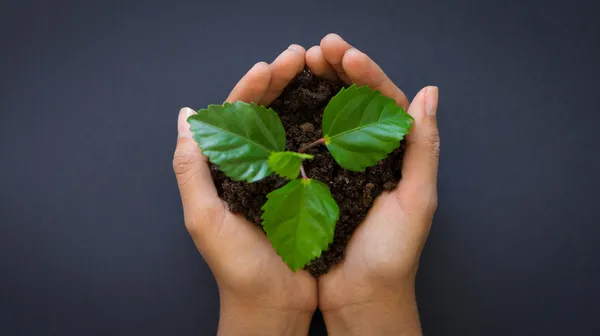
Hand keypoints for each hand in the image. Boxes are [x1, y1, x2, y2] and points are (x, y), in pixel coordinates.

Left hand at [173, 45, 315, 335]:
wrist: (273, 304)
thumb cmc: (236, 268)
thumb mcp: (204, 218)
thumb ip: (191, 168)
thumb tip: (186, 116)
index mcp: (226, 168)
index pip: (235, 117)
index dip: (250, 88)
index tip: (270, 67)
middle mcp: (253, 167)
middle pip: (264, 113)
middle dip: (279, 82)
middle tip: (300, 56)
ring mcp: (281, 176)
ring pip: (291, 125)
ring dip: (302, 96)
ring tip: (320, 70)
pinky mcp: (307, 189)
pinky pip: (314, 151)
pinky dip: (323, 127)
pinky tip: (336, 108)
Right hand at [306, 34, 439, 334]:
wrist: (358, 296)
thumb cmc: (392, 255)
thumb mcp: (417, 201)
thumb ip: (423, 148)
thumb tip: (429, 93)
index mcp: (394, 153)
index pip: (383, 102)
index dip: (366, 75)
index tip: (345, 55)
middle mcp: (365, 154)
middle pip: (352, 102)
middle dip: (336, 71)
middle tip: (317, 49)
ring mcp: (336, 166)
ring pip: (325, 117)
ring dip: (313, 88)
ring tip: (298, 64)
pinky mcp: (310, 181)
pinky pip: (301, 145)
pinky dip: (292, 121)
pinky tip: (280, 102)